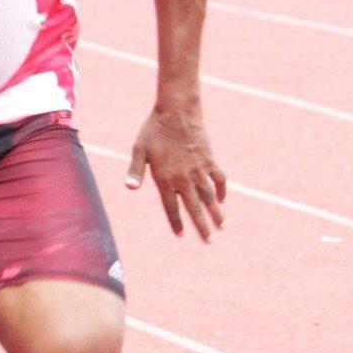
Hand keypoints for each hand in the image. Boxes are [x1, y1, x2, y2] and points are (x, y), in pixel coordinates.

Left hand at [125, 104, 226, 239]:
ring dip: (216, 213)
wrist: (177, 111)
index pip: (171, 207)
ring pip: (209, 197)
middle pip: (194, 208)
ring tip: (222, 227)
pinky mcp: (209, 160)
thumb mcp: (139, 150)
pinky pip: (219, 178)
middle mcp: (184, 178)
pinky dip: (222, 190)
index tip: (181, 235)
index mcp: (165, 178)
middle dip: (202, 226)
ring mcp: (199, 170)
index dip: (176, 222)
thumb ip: (135, 170)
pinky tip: (223, 199)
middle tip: (209, 242)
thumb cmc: (154, 130)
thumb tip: (129, 187)